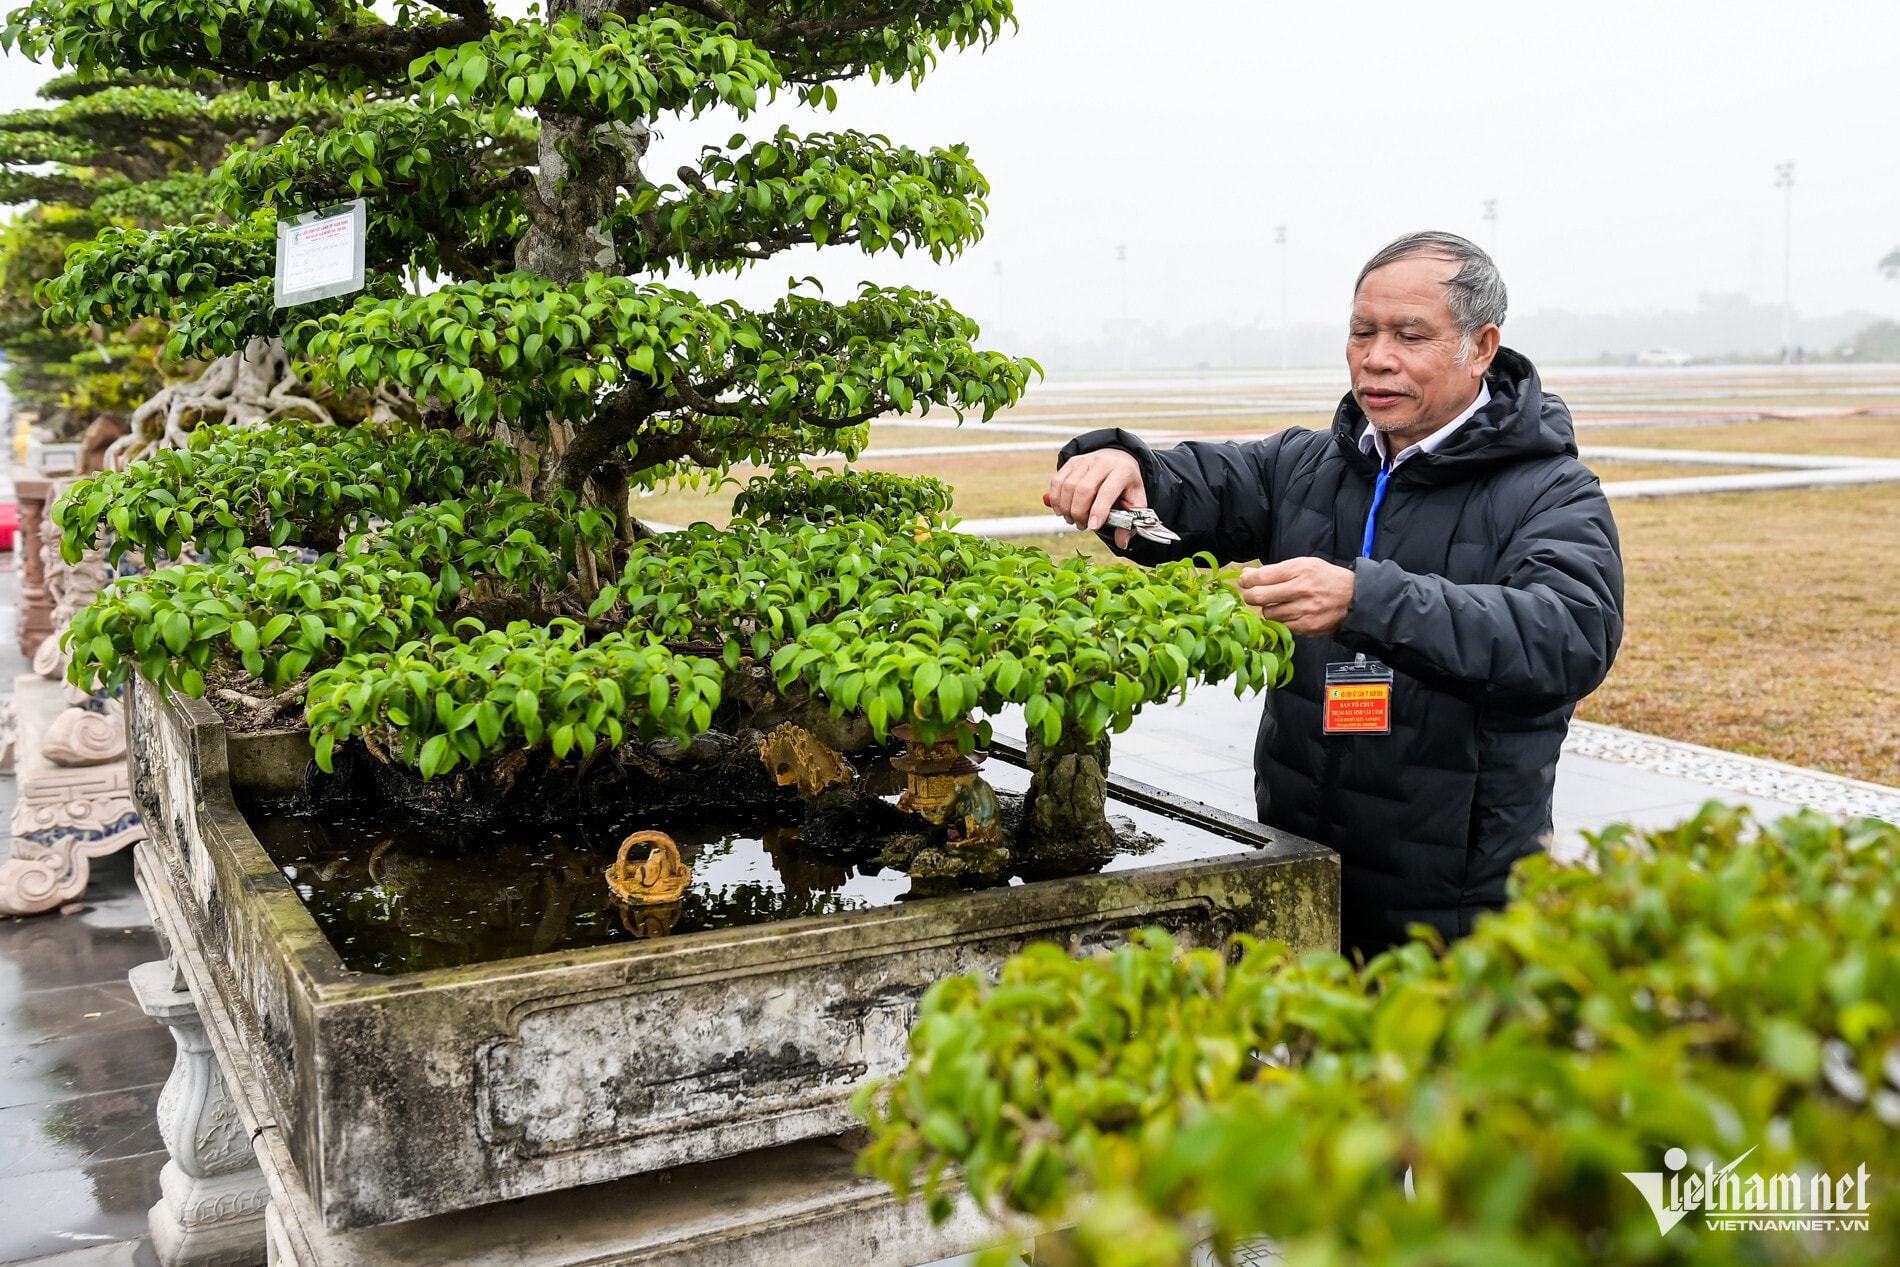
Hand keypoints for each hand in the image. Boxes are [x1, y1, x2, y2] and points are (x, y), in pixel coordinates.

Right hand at [1046, 449, 1145, 547]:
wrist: (1119, 460)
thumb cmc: (1126, 485)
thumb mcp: (1136, 501)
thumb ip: (1130, 522)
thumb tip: (1122, 542)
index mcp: (1123, 471)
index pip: (1107, 491)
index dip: (1098, 510)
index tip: (1092, 526)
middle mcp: (1103, 462)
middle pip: (1084, 489)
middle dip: (1079, 513)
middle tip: (1082, 525)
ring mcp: (1085, 460)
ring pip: (1068, 486)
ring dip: (1067, 508)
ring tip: (1073, 519)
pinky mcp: (1072, 462)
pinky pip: (1057, 481)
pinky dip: (1055, 499)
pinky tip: (1062, 509)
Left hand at [1236, 557, 1355, 636]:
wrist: (1355, 599)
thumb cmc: (1327, 579)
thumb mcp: (1305, 565)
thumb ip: (1276, 570)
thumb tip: (1248, 575)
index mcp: (1300, 570)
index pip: (1262, 576)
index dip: (1247, 580)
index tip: (1244, 582)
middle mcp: (1301, 590)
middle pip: (1260, 597)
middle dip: (1251, 596)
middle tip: (1253, 596)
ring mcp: (1304, 610)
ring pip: (1268, 614)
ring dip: (1267, 610)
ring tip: (1277, 604)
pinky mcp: (1307, 627)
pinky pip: (1281, 626)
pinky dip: (1280, 621)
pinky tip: (1288, 614)